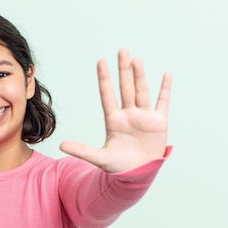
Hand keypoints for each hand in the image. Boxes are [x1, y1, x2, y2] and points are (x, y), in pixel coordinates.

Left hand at [60, 49, 171, 172]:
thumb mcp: (99, 158)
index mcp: (113, 120)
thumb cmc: (118, 167)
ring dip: (139, 75)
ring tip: (135, 59)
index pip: (107, 95)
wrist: (138, 175)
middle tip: (121, 51)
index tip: (101, 62)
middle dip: (123, 71)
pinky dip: (165, 89)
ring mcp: (144, 117)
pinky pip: (163, 102)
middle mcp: (128, 114)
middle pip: (125, 88)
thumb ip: (81, 150)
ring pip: (141, 91)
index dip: (104, 79)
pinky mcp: (159, 122)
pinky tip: (166, 74)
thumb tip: (61, 145)